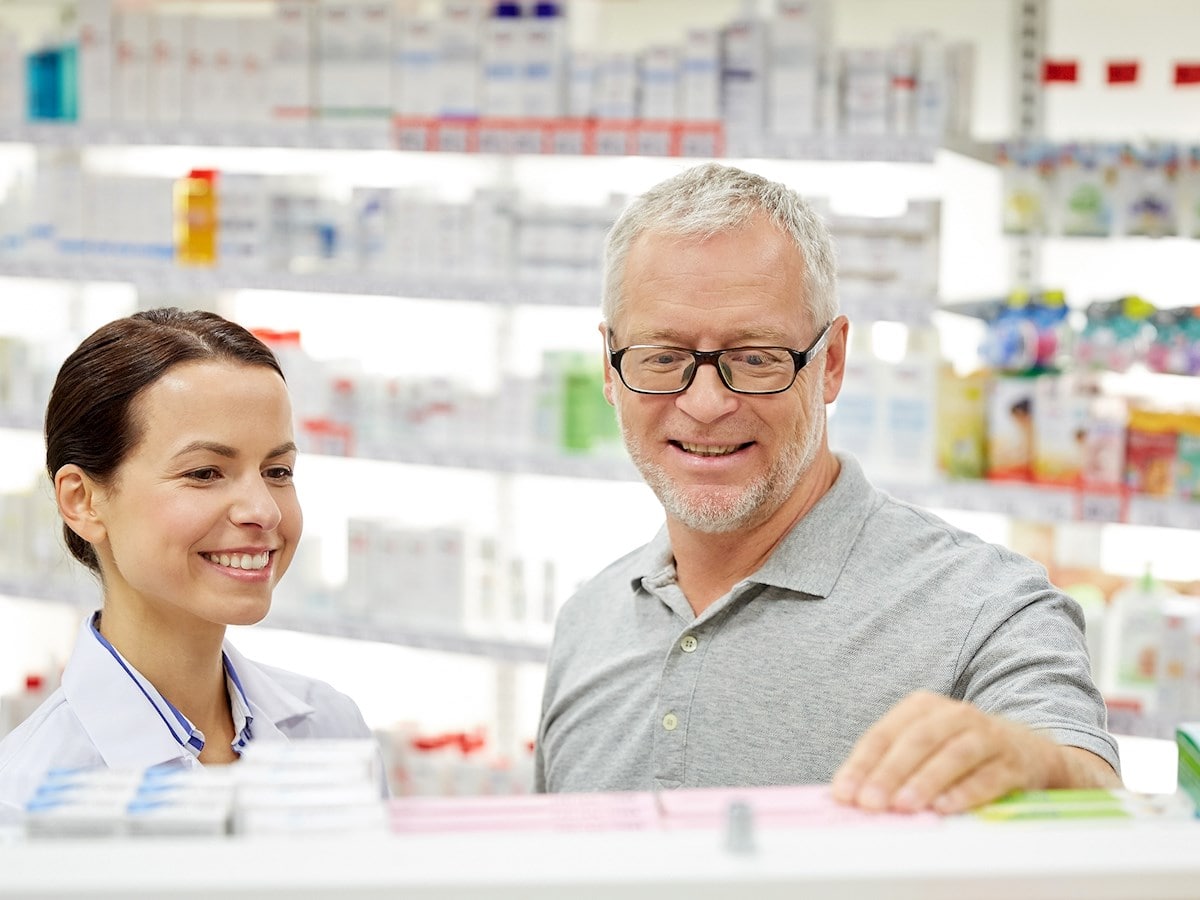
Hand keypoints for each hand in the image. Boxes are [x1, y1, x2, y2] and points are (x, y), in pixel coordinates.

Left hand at [829, 691, 1070, 814]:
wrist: (1027, 750)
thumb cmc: (960, 750)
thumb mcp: (924, 745)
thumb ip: (890, 764)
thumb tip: (850, 795)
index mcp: (922, 707)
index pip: (884, 733)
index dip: (862, 764)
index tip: (844, 792)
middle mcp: (954, 715)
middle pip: (916, 741)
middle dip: (889, 773)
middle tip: (870, 802)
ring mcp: (986, 736)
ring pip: (952, 755)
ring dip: (925, 782)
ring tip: (904, 806)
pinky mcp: (1012, 762)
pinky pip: (988, 777)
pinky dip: (965, 793)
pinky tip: (946, 808)